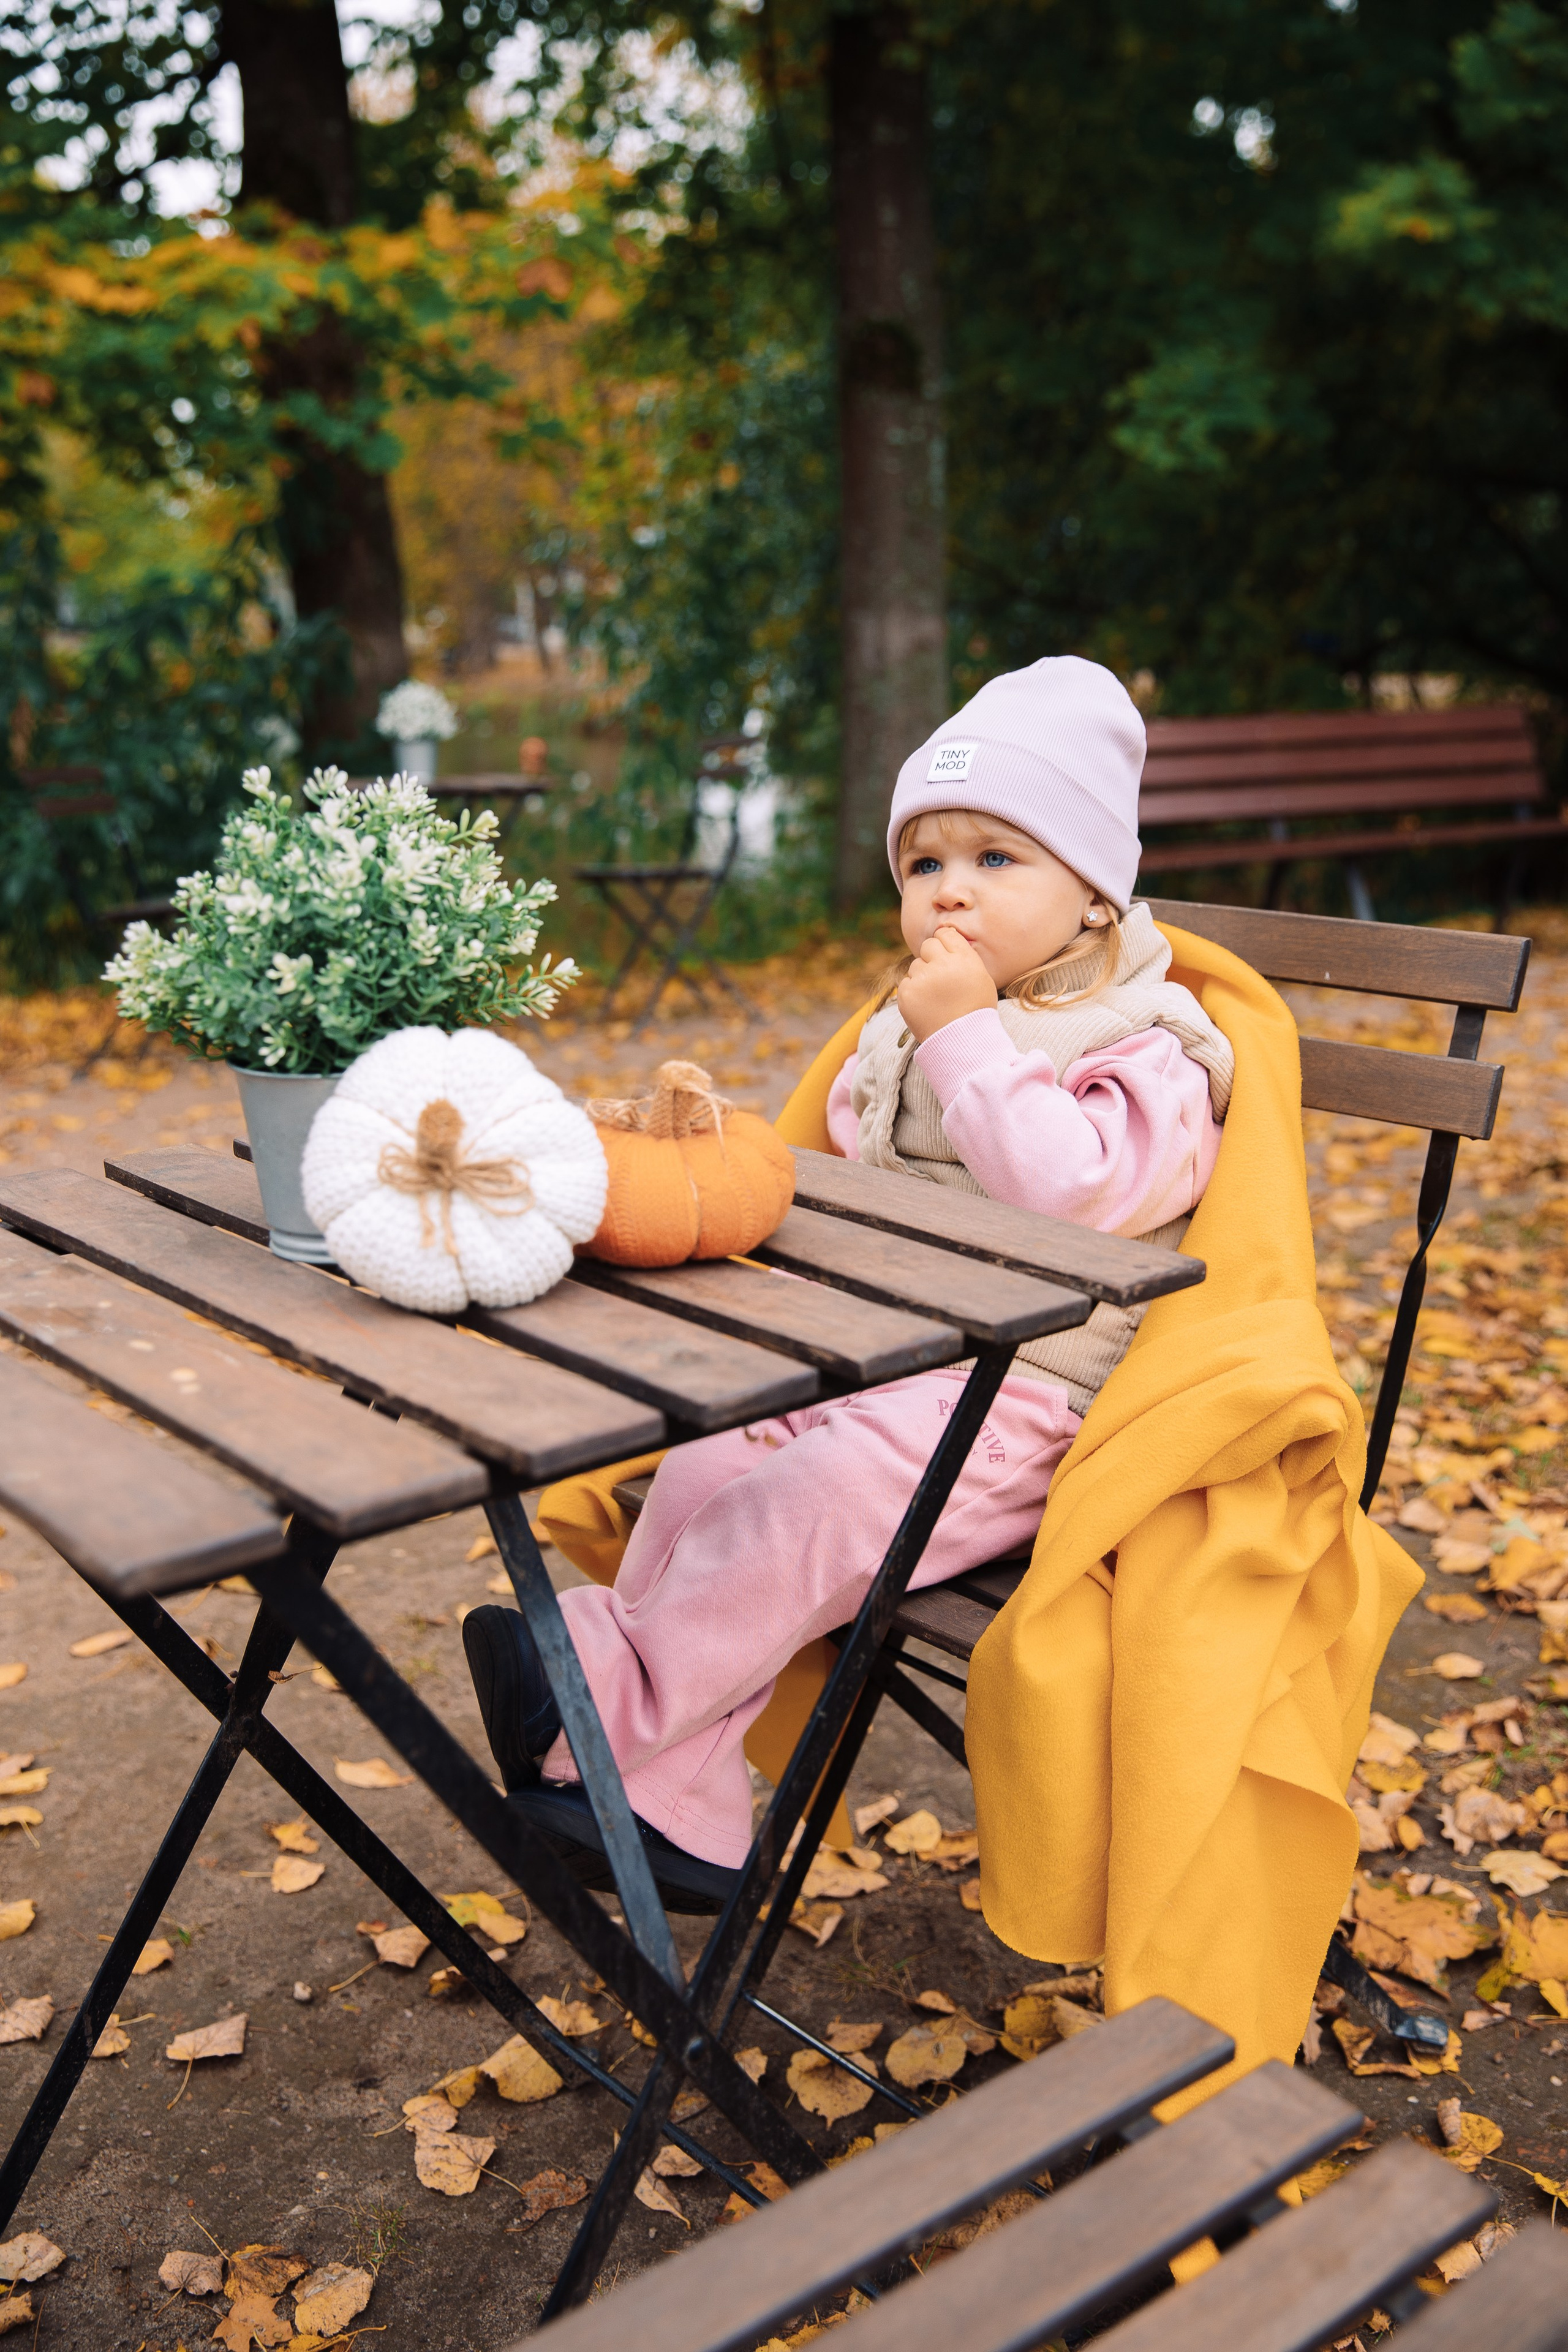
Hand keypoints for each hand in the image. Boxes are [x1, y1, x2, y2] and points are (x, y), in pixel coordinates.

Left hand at [897, 925, 998, 1043]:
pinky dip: (913, 992)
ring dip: (922, 977)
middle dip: (931, 958)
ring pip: (915, 965)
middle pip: (928, 945)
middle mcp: (943, 965)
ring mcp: (923, 979)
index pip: (946, 934)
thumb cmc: (975, 1010)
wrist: (962, 1042)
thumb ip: (964, 955)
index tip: (947, 957)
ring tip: (936, 997)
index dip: (945, 945)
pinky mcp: (907, 994)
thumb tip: (945, 934)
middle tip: (940, 979)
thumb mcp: (981, 978)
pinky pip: (905, 983)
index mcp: (964, 959)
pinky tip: (926, 1005)